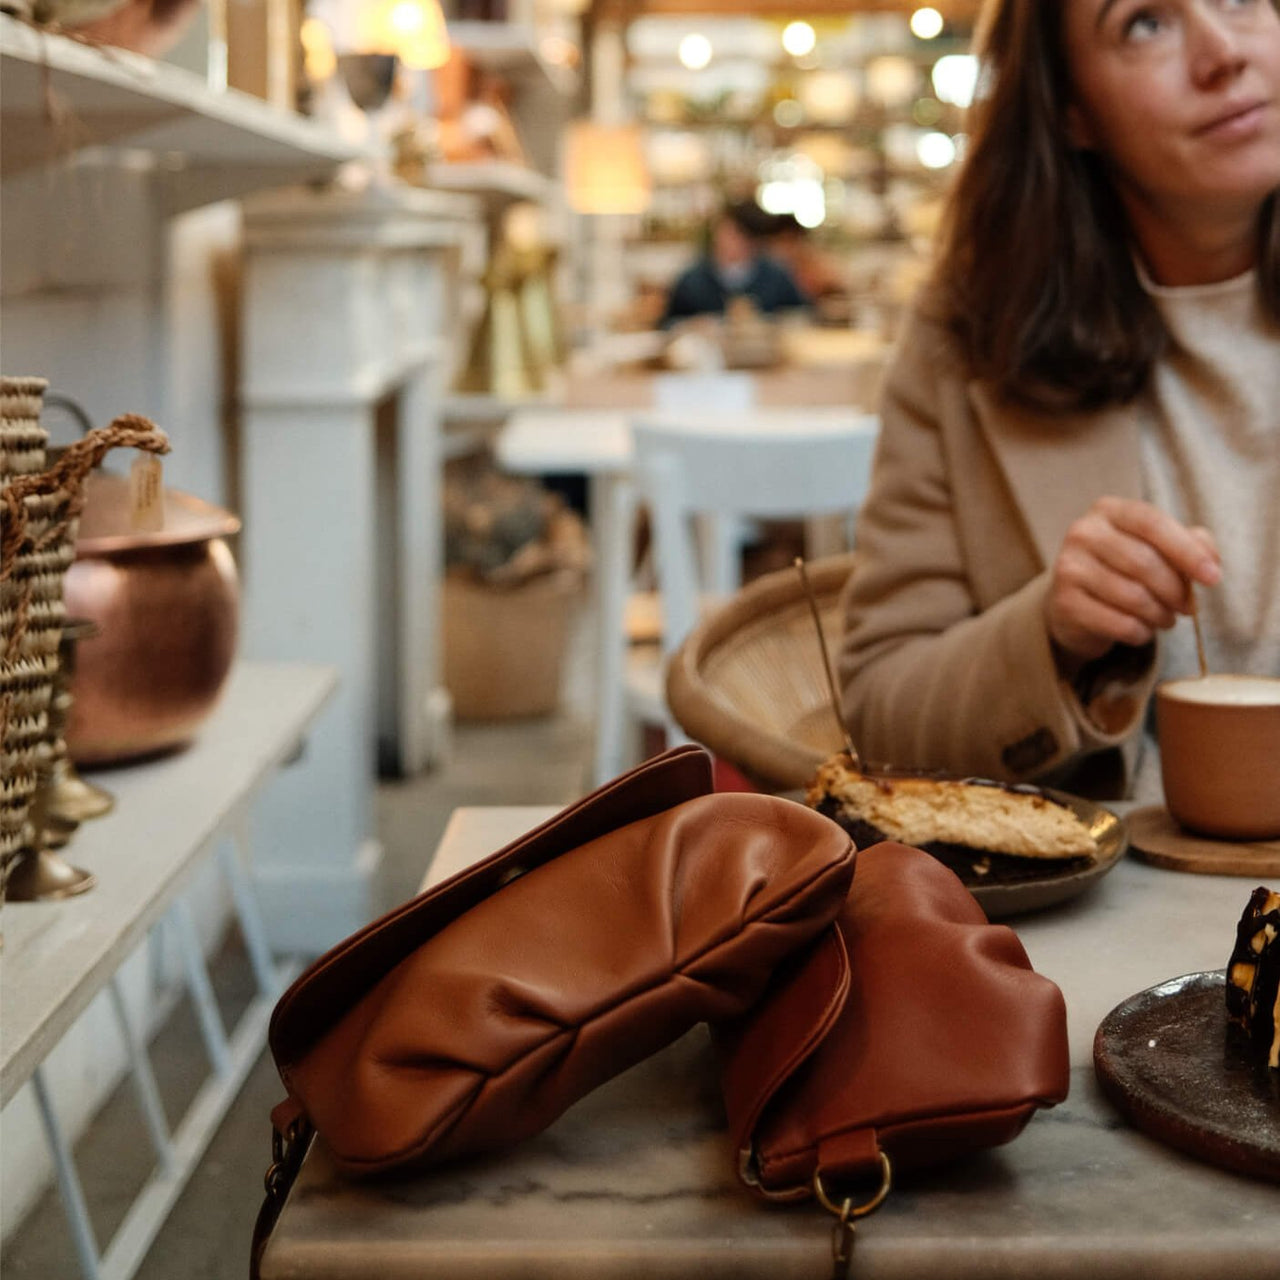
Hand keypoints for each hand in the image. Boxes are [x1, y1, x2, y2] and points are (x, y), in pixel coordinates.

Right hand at [1045, 497, 1220, 662]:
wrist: (1071, 604)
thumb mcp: (1155, 547)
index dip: (1187, 551)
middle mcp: (1082, 533)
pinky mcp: (1064, 603)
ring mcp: (1068, 568)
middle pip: (1144, 562)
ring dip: (1160, 614)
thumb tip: (1211, 560)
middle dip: (1176, 590)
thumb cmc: (1122, 570)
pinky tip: (1142, 630)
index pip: (1152, 523)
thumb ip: (1189, 543)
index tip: (1213, 578)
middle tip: (1188, 607)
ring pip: (1133, 596)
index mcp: (1107, 510)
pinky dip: (1141, 632)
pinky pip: (1118, 623)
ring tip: (1165, 618)